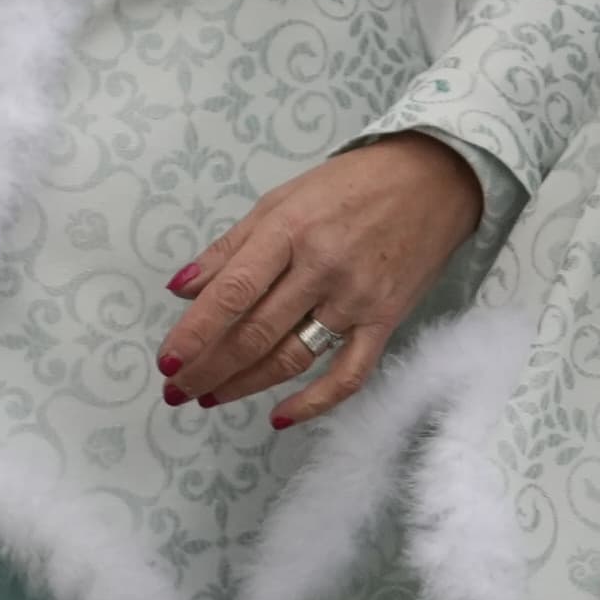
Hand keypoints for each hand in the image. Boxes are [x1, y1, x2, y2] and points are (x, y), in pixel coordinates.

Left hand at [157, 132, 484, 428]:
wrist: (432, 181)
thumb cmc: (349, 185)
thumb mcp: (281, 199)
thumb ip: (231, 247)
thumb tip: (183, 289)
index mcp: (288, 230)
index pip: (233, 292)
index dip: (196, 332)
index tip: (167, 361)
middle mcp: (321, 267)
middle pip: (257, 332)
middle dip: (210, 367)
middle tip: (177, 391)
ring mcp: (356, 299)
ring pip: (292, 356)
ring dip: (245, 384)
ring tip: (209, 398)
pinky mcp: (386, 321)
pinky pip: (348, 374)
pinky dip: (313, 403)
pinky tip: (278, 417)